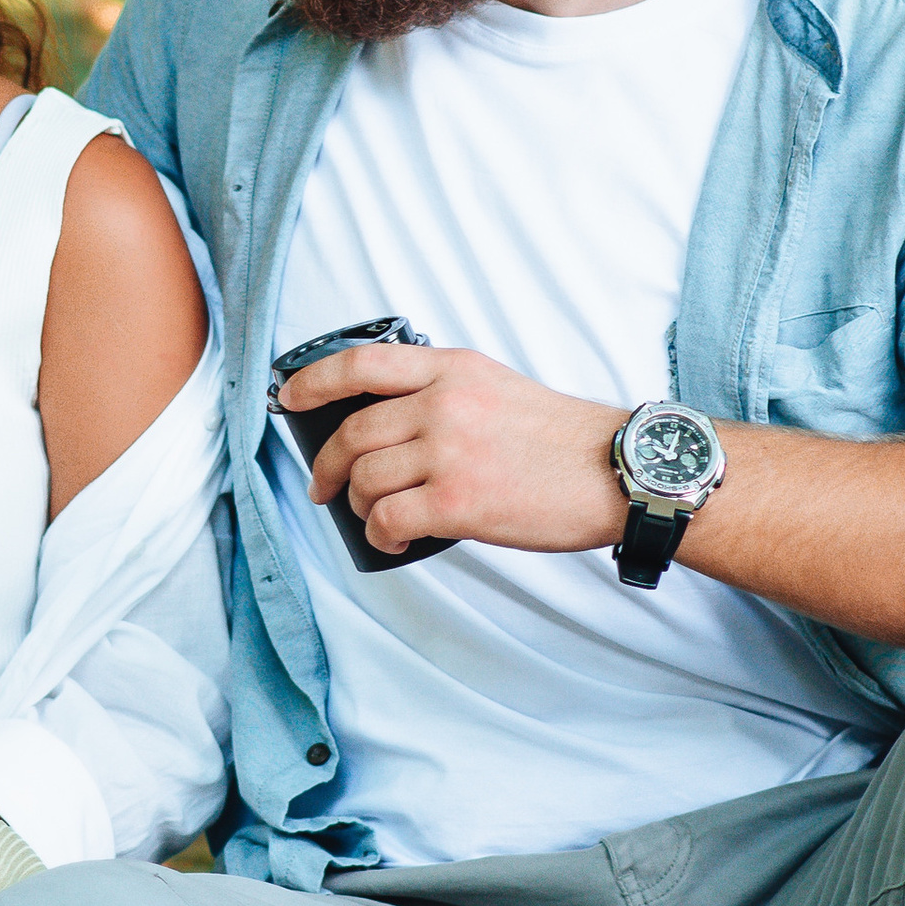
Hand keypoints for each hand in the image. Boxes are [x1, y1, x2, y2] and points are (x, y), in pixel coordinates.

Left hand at [283, 343, 627, 559]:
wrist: (615, 472)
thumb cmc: (562, 439)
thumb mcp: (498, 387)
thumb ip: (446, 392)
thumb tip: (392, 424)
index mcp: (453, 369)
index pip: (363, 364)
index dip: (314, 381)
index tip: (289, 398)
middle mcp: (444, 404)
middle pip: (354, 433)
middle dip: (327, 466)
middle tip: (323, 487)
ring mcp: (448, 452)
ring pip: (365, 481)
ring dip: (357, 506)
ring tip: (375, 519)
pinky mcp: (457, 502)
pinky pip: (387, 520)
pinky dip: (380, 535)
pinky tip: (395, 541)